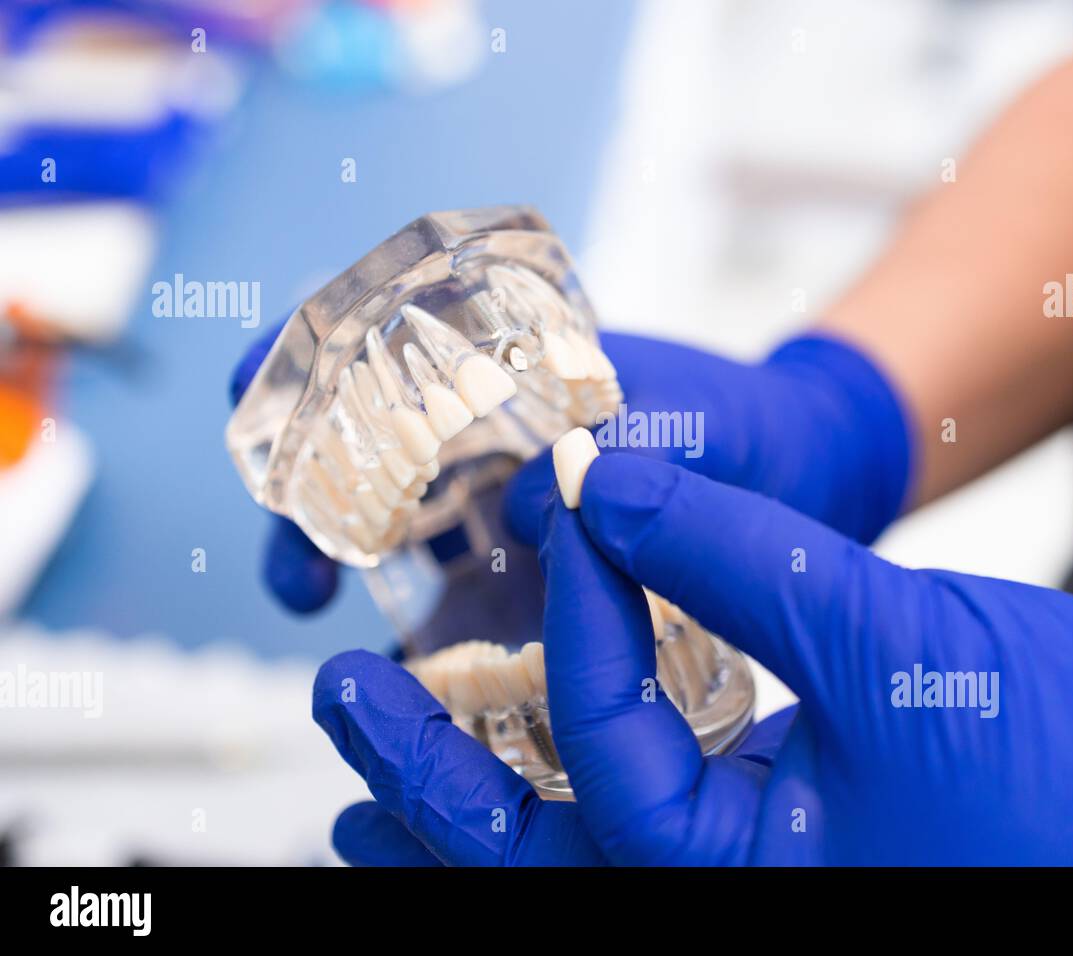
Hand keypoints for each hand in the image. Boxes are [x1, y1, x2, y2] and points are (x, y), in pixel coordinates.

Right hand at [231, 324, 912, 611]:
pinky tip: (398, 672)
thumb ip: (633, 448)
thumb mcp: (698, 421)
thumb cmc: (750, 426)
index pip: (378, 347)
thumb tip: (534, 505)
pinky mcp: (523, 586)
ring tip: (320, 612)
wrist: (806, 478)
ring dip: (330, 567)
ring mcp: (498, 516)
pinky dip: (406, 635)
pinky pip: (443, 609)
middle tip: (300, 568)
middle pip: (352, 453)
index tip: (251, 390)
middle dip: (299, 499)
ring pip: (382, 537)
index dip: (301, 365)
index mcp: (515, 371)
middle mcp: (490, 441)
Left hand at [314, 454, 1072, 863]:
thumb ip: (742, 561)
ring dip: (462, 786)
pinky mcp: (765, 836)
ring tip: (373, 735)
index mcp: (728, 884)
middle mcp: (715, 893)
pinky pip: (627, 813)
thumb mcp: (896, 649)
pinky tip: (516, 731)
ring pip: (562, 843)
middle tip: (339, 690)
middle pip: (523, 847)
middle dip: (424, 766)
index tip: (581, 494)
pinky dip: (557, 771)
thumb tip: (603, 479)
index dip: (587, 601)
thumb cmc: (1067, 773)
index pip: (604, 743)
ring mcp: (737, 872)